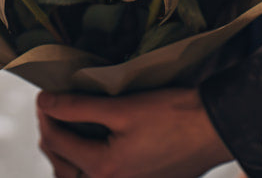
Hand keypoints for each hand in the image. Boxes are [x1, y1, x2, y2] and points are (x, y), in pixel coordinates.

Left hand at [36, 88, 233, 177]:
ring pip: (77, 177)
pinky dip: (86, 164)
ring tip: (65, 128)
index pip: (56, 141)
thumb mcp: (122, 107)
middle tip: (51, 108)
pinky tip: (89, 146)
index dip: (46, 114)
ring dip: (65, 154)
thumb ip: (79, 107)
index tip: (44, 93)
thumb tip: (45, 102)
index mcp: (103, 169)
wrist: (216, 128)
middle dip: (51, 134)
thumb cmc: (174, 115)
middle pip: (62, 165)